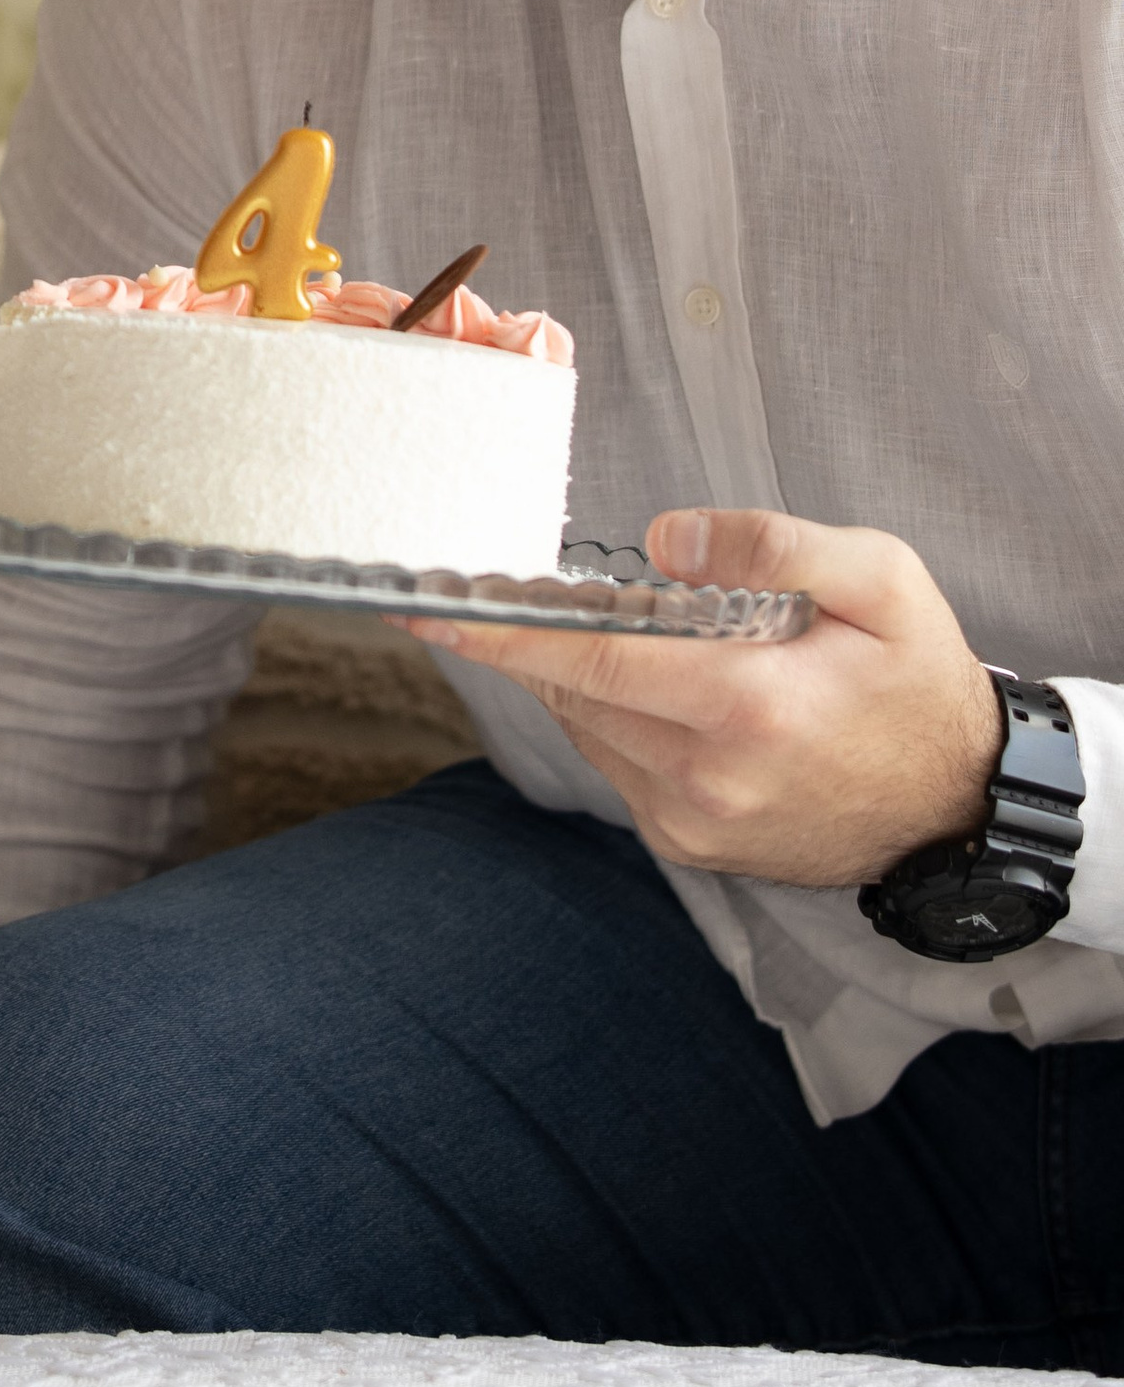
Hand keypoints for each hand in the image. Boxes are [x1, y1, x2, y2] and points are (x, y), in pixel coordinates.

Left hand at [404, 507, 1000, 889]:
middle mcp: (708, 776)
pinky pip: (616, 763)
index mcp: (748, 705)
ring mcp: (694, 822)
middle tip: (514, 591)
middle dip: (536, 639)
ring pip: (589, 728)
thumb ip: (773, 545)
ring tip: (630, 635)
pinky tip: (661, 686)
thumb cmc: (918, 683)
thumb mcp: (882, 581)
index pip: (589, 658)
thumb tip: (666, 541)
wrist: (957, 806)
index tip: (431, 607)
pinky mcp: (689, 845)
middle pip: (575, 691)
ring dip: (582, 676)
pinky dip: (615, 716)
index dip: (503, 632)